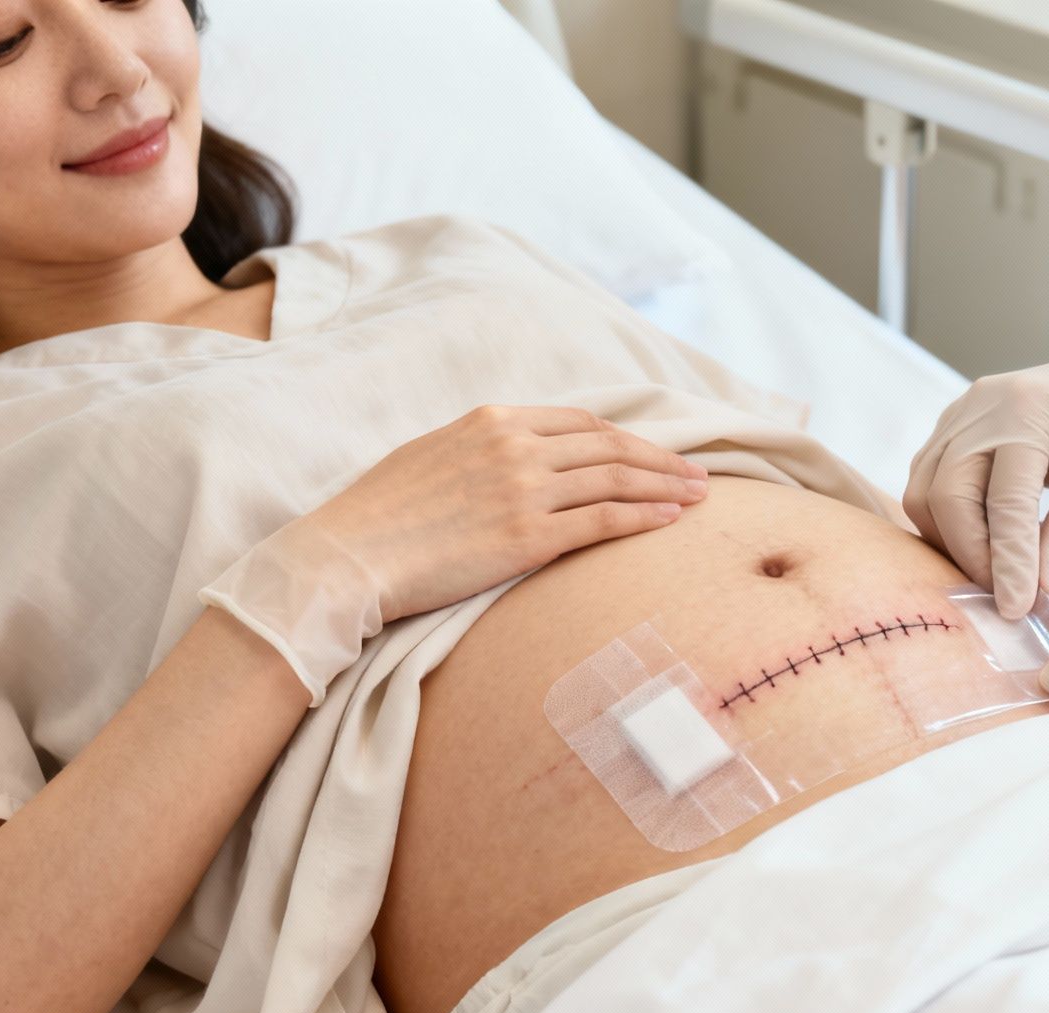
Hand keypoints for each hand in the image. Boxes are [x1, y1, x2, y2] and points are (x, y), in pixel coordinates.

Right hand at [200, 405, 707, 705]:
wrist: (347, 556)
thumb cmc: (379, 517)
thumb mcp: (431, 459)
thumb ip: (479, 453)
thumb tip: (510, 467)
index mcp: (491, 419)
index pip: (578, 422)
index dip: (623, 438)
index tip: (651, 452)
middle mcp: (514, 444)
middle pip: (609, 445)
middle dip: (660, 458)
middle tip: (698, 473)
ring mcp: (525, 488)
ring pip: (616, 477)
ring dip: (665, 485)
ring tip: (700, 496)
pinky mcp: (529, 535)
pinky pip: (604, 519)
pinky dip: (645, 516)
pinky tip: (671, 520)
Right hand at [903, 279, 1048, 619]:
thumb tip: (1037, 597)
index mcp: (1026, 410)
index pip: (1004, 500)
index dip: (1008, 563)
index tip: (1017, 611)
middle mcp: (980, 407)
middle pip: (945, 496)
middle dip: (970, 555)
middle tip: (1007, 595)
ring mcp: (961, 414)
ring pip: (925, 492)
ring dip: (953, 541)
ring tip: (997, 571)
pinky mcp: (955, 427)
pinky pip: (931, 482)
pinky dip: (950, 522)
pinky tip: (985, 543)